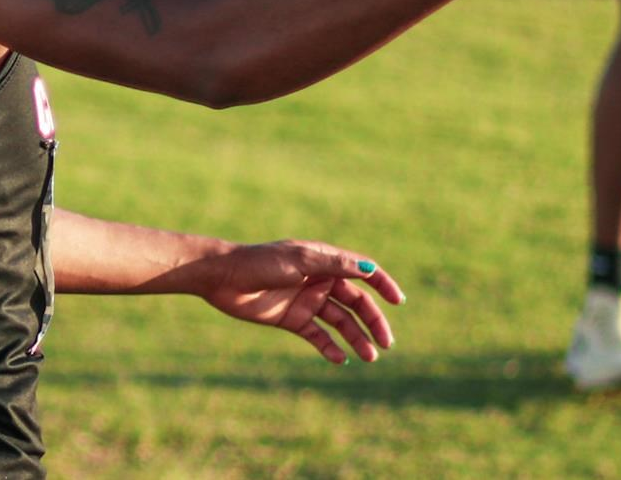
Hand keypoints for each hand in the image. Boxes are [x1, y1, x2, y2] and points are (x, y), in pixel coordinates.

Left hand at [195, 240, 404, 364]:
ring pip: (340, 321)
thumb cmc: (260, 262)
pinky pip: (318, 335)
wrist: (222, 277)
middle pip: (355, 302)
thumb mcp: (300, 260)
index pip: (362, 272)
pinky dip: (330, 347)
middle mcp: (319, 280)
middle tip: (385, 344)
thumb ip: (334, 265)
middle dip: (372, 321)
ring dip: (355, 338)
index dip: (382, 285)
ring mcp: (306, 300)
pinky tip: (340, 359)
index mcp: (324, 261)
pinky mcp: (292, 319)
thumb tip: (369, 268)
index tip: (398, 301)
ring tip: (368, 356)